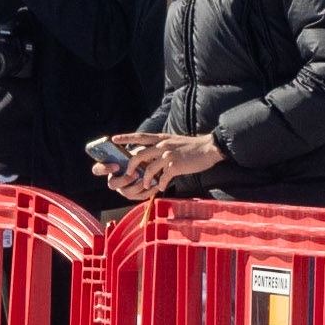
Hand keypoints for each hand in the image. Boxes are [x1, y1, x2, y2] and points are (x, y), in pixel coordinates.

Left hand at [105, 131, 223, 197]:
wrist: (210, 148)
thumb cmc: (192, 147)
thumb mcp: (174, 141)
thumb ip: (161, 146)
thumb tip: (152, 154)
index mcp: (161, 138)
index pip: (140, 136)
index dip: (126, 137)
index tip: (113, 139)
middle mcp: (162, 145)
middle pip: (138, 155)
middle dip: (131, 167)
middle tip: (129, 174)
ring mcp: (168, 156)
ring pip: (148, 169)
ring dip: (145, 180)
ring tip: (146, 185)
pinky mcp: (175, 166)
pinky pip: (162, 178)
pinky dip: (161, 185)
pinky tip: (162, 187)